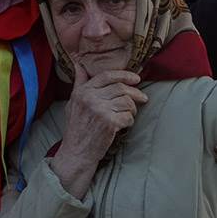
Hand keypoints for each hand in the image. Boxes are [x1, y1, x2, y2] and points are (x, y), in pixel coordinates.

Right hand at [52, 64, 146, 197]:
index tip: (136, 78)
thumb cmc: (76, 127)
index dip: (124, 75)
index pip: (107, 76)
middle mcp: (90, 99)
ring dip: (132, 109)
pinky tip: (124, 125)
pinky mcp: (109, 123)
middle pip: (121, 88)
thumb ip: (79, 83)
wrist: (76, 152)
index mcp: (82, 92)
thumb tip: (79, 64)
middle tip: (143, 98)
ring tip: (129, 114)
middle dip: (135, 93)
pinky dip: (130, 121)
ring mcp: (100, 111)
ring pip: (127, 102)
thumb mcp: (73, 102)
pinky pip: (128, 116)